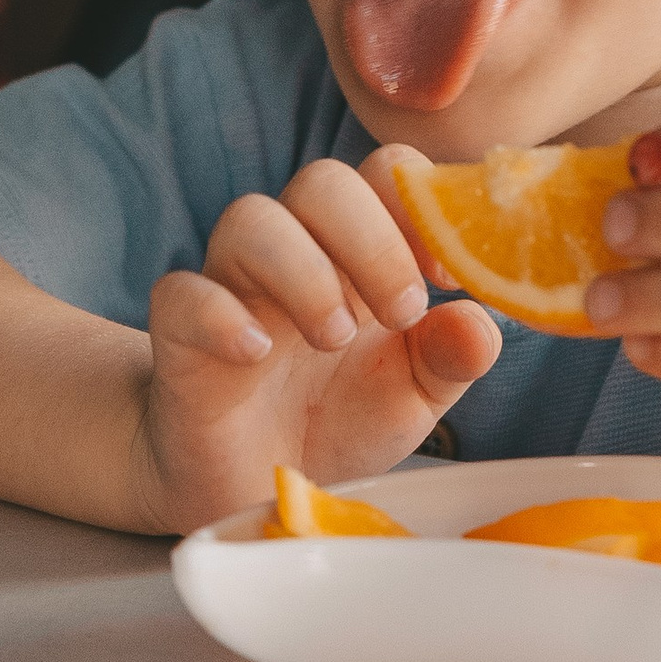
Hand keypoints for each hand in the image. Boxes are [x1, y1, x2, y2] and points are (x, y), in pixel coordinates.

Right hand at [136, 156, 500, 536]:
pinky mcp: (180, 335)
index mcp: (356, 251)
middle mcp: (295, 251)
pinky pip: (180, 293)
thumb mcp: (415, 396)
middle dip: (371, 238)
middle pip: (320, 182)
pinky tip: (256, 353)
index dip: (418, 202)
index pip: (382, 172)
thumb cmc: (338, 421)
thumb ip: (452, 356)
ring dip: (304, 270)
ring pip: (250, 218)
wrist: (255, 489)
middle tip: (400, 312)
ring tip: (334, 338)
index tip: (446, 273)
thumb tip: (480, 320)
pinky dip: (220, 314)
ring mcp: (232, 286)